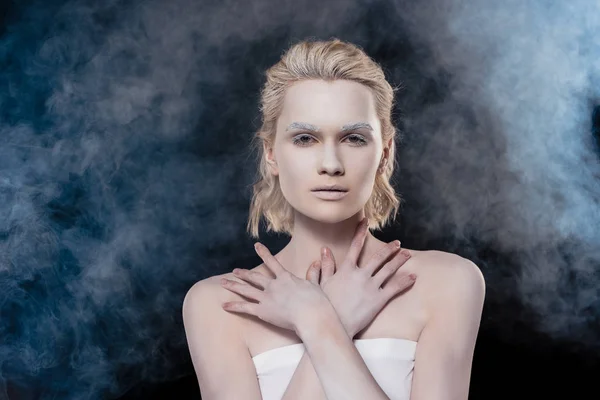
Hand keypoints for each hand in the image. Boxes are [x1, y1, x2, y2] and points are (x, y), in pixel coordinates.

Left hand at [220, 243, 329, 334]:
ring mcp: (266, 298)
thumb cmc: (317, 302)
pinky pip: (245, 308)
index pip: (272, 263)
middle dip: (244, 274)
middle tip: (235, 271)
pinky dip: (234, 306)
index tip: (256, 246)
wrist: (311, 315)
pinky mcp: (262, 311)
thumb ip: (315, 273)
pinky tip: (224, 305)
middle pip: (255, 277)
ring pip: (246, 290)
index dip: (264, 253)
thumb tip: (318, 261)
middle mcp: (273, 286)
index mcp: (286, 278)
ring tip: (223, 282)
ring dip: (234, 285)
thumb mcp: (317, 285)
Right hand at [305, 218, 415, 337]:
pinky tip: (413, 277)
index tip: (365, 222)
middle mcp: (360, 274)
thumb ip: (324, 266)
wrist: (332, 325)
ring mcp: (370, 286)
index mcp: (346, 269)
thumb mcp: (319, 284)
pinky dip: (405, 281)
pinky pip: (394, 288)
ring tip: (408, 254)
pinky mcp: (378, 300)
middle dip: (390, 249)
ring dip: (400, 260)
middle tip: (398, 243)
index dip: (360, 233)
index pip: (355, 246)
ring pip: (389, 269)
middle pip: (378, 257)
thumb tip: (324, 250)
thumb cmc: (324, 306)